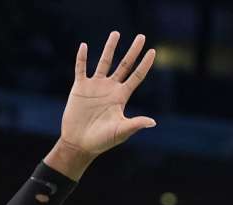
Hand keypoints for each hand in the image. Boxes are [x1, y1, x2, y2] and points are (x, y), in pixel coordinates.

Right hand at [48, 32, 155, 176]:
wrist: (79, 144)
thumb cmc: (102, 141)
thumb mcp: (121, 132)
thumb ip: (135, 124)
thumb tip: (153, 122)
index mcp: (121, 97)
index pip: (136, 77)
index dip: (145, 64)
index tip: (153, 51)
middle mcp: (110, 89)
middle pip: (124, 65)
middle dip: (133, 51)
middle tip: (142, 36)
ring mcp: (95, 87)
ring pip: (104, 62)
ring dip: (110, 48)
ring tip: (116, 33)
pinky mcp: (79, 88)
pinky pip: (80, 69)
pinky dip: (81, 57)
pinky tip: (84, 46)